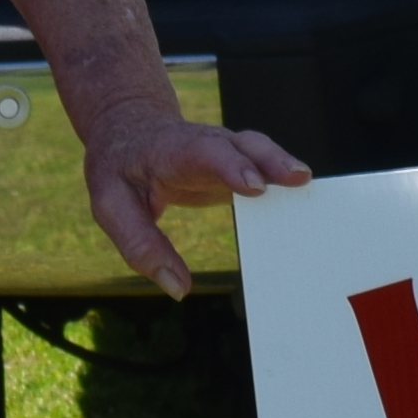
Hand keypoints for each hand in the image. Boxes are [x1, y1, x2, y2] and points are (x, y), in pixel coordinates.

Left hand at [83, 106, 312, 297]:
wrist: (128, 129)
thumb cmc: (119, 169)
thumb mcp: (110, 206)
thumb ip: (141, 246)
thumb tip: (178, 288)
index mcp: (169, 150)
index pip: (201, 152)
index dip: (229, 166)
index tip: (255, 187)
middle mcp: (203, 143)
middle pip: (240, 145)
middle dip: (269, 161)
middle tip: (297, 179)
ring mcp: (224, 149)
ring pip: (258, 149)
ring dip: (284, 166)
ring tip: (307, 184)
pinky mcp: (238, 161)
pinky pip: (265, 166)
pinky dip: (285, 179)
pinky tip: (307, 200)